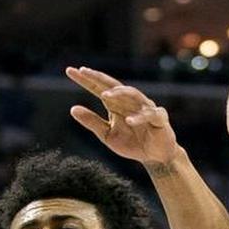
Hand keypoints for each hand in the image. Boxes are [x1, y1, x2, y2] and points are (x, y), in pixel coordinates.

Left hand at [65, 66, 179, 167]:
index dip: (85, 80)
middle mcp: (130, 102)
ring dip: (119, 93)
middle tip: (84, 71)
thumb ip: (92, 122)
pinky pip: (149, 114)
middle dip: (99, 77)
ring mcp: (145, 108)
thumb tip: (72, 109)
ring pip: (133, 94)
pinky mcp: (159, 118)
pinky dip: (139, 117)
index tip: (70, 71)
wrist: (155, 157)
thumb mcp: (107, 135)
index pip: (98, 89)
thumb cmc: (132, 144)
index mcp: (116, 105)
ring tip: (105, 95)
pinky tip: (128, 121)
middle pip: (113, 85)